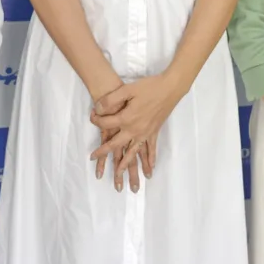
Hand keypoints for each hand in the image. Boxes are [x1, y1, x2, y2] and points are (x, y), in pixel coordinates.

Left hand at [90, 74, 183, 189]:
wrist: (170, 88)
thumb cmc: (149, 87)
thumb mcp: (127, 89)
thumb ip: (110, 100)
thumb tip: (98, 109)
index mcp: (126, 118)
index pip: (105, 124)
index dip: (96, 119)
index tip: (93, 115)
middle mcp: (134, 130)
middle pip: (115, 145)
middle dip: (103, 152)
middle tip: (93, 158)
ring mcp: (145, 133)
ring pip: (132, 153)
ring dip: (125, 166)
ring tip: (118, 176)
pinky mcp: (154, 132)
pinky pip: (151, 149)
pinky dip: (150, 160)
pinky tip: (149, 170)